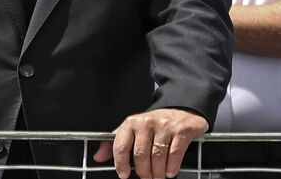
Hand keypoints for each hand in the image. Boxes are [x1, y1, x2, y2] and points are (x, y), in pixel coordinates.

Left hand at [93, 108, 207, 178]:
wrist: (182, 110)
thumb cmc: (155, 123)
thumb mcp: (133, 130)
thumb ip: (114, 143)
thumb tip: (98, 157)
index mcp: (132, 123)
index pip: (121, 145)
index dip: (120, 164)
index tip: (123, 174)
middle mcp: (147, 122)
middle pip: (140, 155)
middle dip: (143, 172)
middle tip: (146, 178)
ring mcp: (164, 126)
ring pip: (157, 157)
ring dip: (157, 173)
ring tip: (158, 176)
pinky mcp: (181, 131)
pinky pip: (174, 154)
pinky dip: (171, 167)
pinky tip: (169, 172)